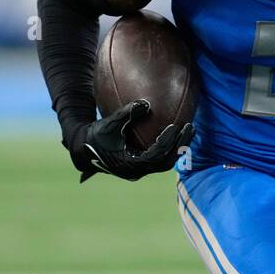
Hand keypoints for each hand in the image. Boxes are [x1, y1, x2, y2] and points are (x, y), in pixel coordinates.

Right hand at [69, 99, 193, 182]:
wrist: (84, 149)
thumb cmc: (95, 136)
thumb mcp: (108, 124)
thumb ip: (125, 114)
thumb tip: (145, 103)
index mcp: (130, 165)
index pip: (155, 156)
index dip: (167, 142)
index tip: (175, 125)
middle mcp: (138, 171)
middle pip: (166, 162)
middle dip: (180, 145)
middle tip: (190, 127)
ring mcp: (141, 170)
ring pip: (166, 161)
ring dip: (178, 146)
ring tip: (189, 128)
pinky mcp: (142, 165)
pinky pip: (161, 156)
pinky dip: (171, 145)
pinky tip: (178, 129)